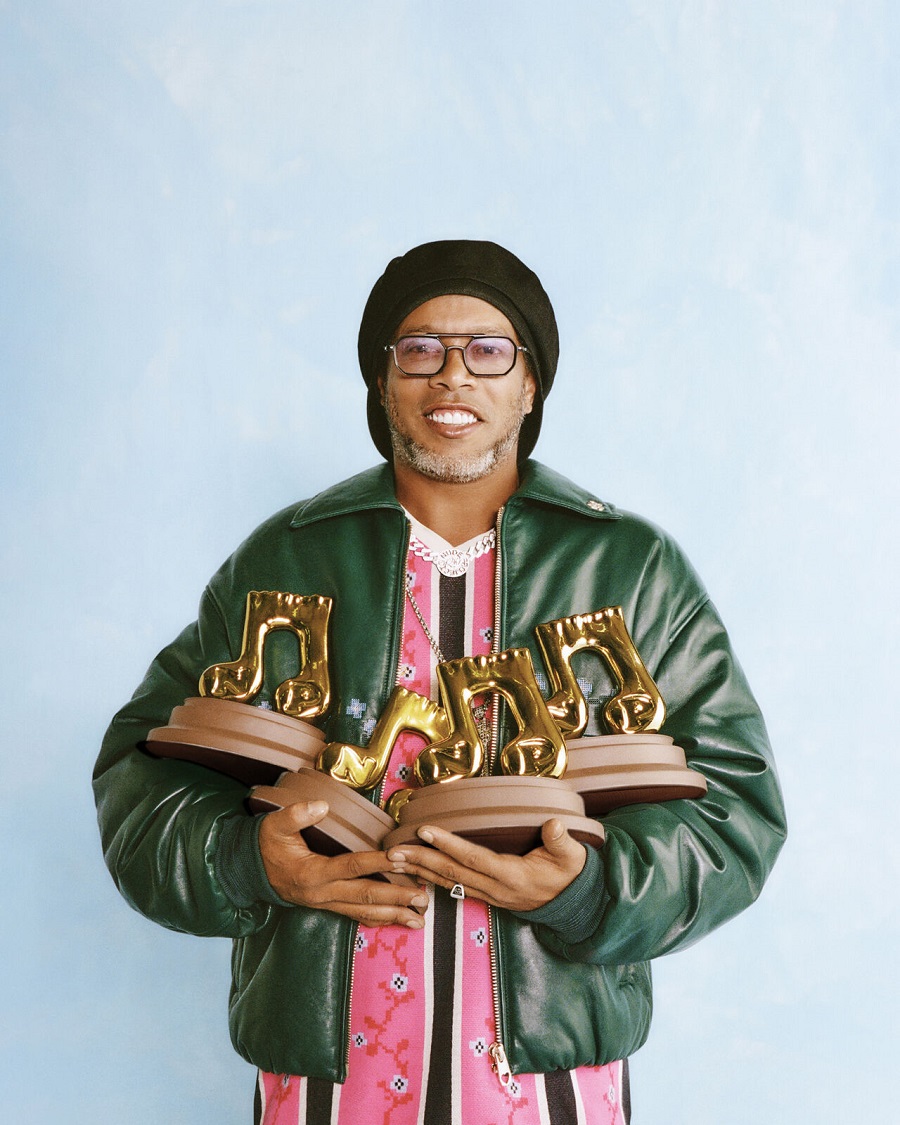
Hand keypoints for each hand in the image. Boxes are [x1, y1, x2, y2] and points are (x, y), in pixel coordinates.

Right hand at [258, 800, 427, 927]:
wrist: (249, 872)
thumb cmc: (265, 845)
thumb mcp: (274, 825)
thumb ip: (297, 814)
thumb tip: (322, 805)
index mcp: (313, 873)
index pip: (352, 866)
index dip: (378, 861)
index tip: (402, 858)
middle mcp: (322, 893)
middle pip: (365, 895)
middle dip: (396, 897)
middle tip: (423, 897)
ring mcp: (325, 903)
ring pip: (364, 912)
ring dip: (393, 915)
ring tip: (418, 918)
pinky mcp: (327, 906)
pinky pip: (355, 915)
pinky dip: (377, 919)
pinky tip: (395, 921)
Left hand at [386, 818, 586, 911]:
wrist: (574, 904)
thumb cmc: (570, 874)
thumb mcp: (572, 856)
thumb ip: (561, 841)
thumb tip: (553, 825)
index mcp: (512, 875)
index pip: (473, 858)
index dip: (448, 845)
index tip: (426, 830)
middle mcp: (495, 888)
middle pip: (451, 873)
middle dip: (420, 860)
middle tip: (393, 851)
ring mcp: (489, 894)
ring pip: (448, 882)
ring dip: (419, 870)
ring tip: (394, 860)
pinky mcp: (486, 894)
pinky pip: (453, 886)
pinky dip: (431, 878)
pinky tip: (415, 871)